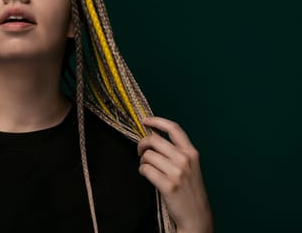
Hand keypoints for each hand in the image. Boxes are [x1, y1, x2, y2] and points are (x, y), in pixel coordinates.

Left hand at [138, 117, 212, 232]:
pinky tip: (148, 176)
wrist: (196, 215)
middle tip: (140, 151)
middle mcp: (185, 159)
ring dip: (143, 161)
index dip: (156, 121)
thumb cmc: (189, 189)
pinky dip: (142, 171)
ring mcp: (177, 172)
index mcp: (191, 152)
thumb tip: (152, 137)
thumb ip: (175, 151)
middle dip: (142, 144)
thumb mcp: (189, 166)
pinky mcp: (168, 185)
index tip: (145, 121)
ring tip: (148, 168)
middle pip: (154, 140)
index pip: (173, 128)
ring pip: (147, 156)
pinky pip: (145, 169)